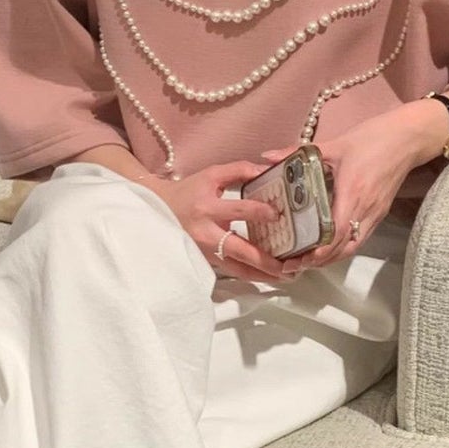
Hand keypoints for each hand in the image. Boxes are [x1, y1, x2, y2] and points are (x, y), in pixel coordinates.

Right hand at [147, 160, 291, 281]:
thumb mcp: (211, 175)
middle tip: (290, 266)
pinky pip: (233, 271)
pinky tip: (269, 276)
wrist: (158, 211)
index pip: (238, 211)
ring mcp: (207, 252)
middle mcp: (207, 235)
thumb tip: (266, 170)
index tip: (277, 214)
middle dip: (266, 262)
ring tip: (285, 277)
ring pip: (238, 270)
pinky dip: (252, 275)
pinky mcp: (208, 262)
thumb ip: (239, 170)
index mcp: (208, 209)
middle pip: (241, 252)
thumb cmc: (188, 192)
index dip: (258, 212)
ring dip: (263, 276)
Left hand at [263, 104, 433, 270]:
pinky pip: (360, 238)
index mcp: (352, 191)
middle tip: (293, 266)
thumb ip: (297, 152)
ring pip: (353, 247)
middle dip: (319, 262)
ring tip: (305, 262)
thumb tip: (266, 157)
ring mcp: (375, 213)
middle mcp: (366, 208)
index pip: (337, 232)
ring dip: (330, 259)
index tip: (298, 259)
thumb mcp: (333, 144)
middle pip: (344, 248)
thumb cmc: (372, 138)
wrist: (409, 138)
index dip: (319, 251)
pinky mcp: (380, 213)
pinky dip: (342, 249)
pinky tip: (326, 249)